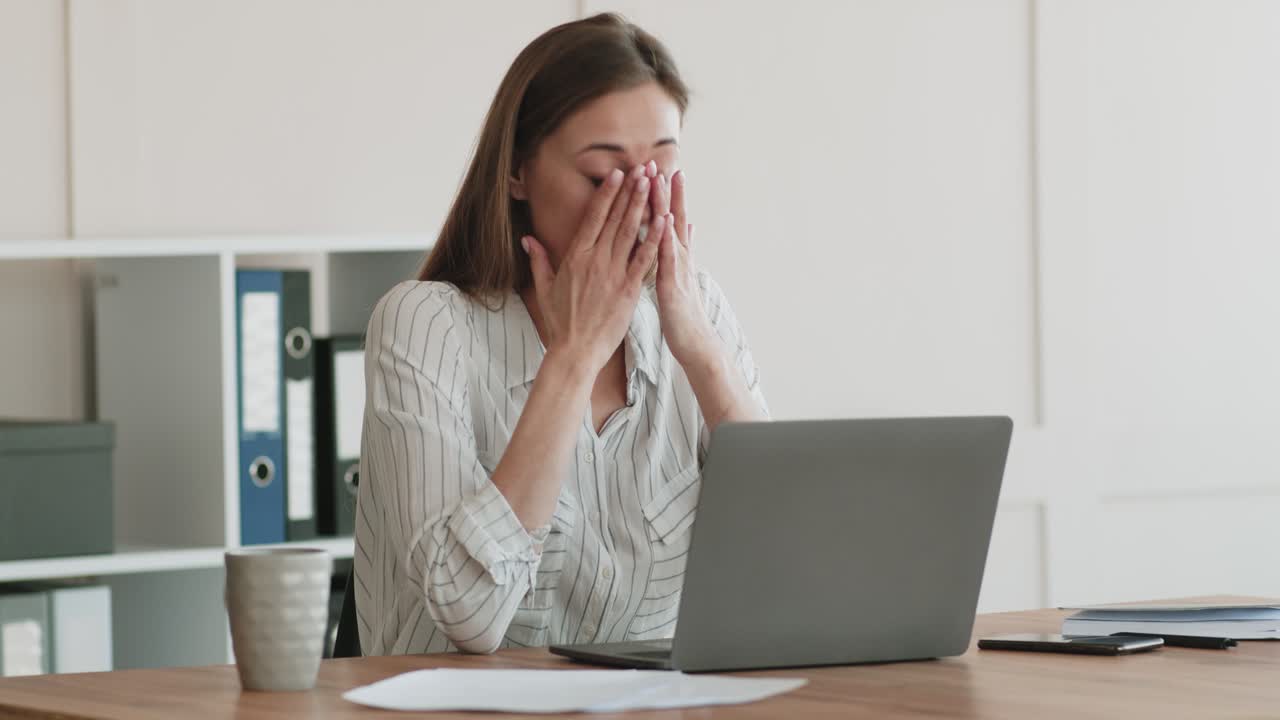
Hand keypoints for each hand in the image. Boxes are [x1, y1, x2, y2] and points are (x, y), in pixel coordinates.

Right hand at [523, 165, 664, 372]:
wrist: (575, 351)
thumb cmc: (560, 322)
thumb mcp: (544, 288)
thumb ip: (539, 260)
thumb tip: (528, 239)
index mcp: (575, 256)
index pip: (593, 217)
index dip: (607, 194)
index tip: (618, 174)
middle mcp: (595, 260)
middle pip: (615, 218)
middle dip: (630, 191)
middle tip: (643, 168)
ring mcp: (613, 274)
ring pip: (631, 232)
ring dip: (643, 206)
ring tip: (653, 184)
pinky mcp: (628, 290)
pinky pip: (644, 260)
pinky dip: (655, 239)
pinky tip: (665, 221)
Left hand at [654, 170, 717, 365]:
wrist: (695, 341)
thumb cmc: (683, 313)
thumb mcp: (682, 277)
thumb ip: (683, 249)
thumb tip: (687, 225)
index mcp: (676, 256)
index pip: (669, 220)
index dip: (665, 196)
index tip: (659, 170)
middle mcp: (679, 257)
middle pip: (672, 218)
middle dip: (666, 191)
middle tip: (661, 163)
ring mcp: (678, 269)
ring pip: (671, 232)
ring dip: (668, 205)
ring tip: (663, 181)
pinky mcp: (674, 284)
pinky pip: (669, 258)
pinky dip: (668, 238)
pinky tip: (667, 221)